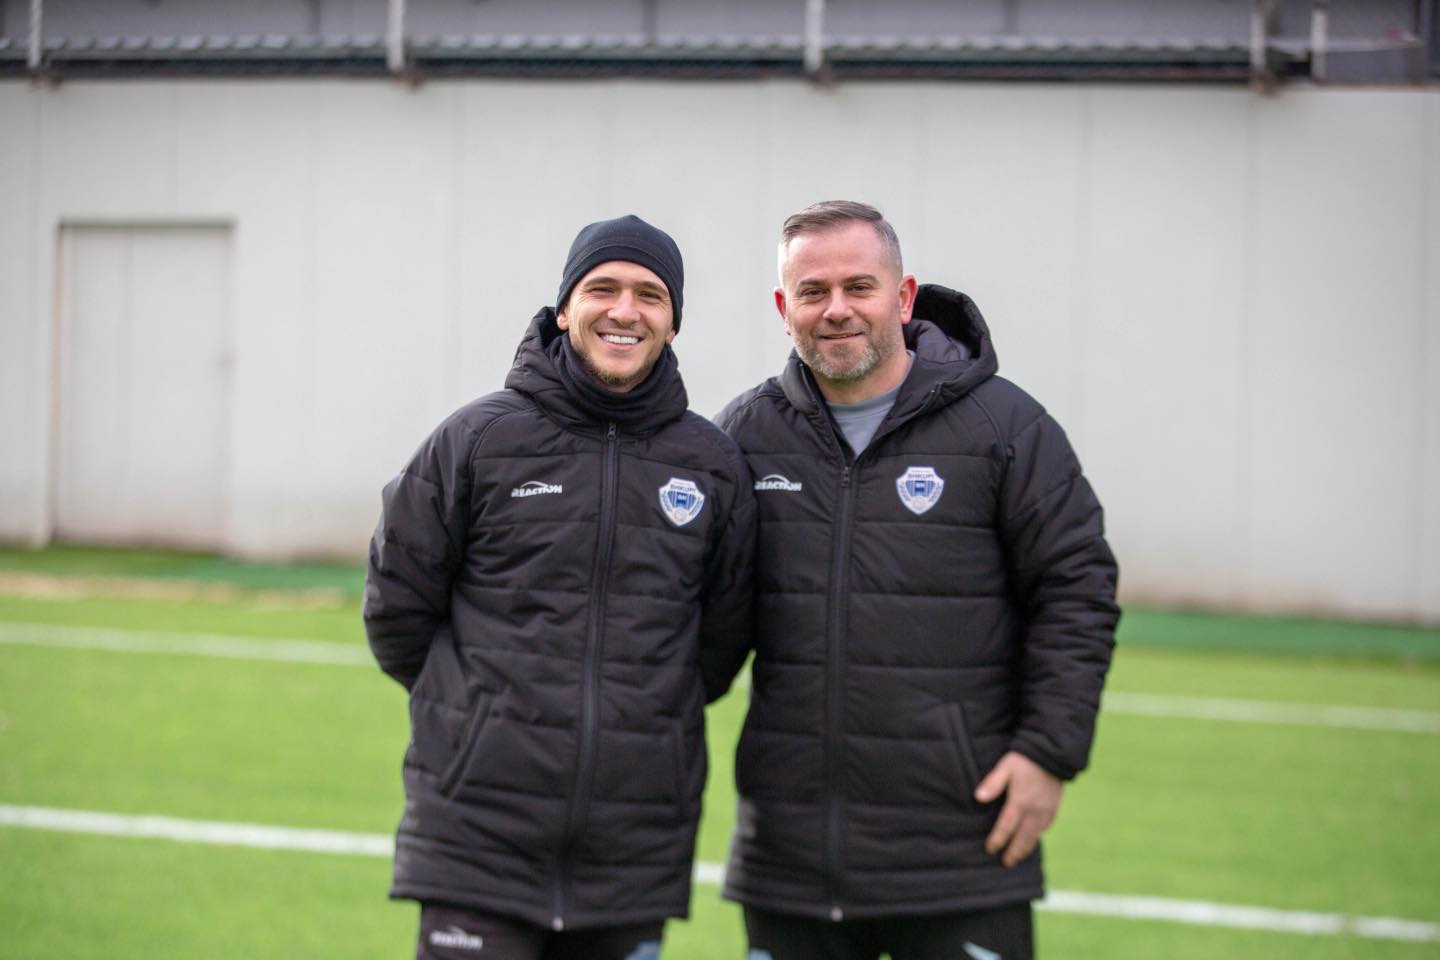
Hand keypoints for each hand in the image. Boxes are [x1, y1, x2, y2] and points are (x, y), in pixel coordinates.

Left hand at [974, 751, 1062, 866]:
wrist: (1052, 754)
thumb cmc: (1024, 760)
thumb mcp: (1005, 767)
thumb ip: (992, 783)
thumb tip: (978, 797)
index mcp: (1020, 801)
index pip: (1006, 827)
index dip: (998, 840)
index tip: (990, 849)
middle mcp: (1034, 810)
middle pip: (1023, 838)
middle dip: (1014, 852)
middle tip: (1005, 863)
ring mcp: (1046, 810)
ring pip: (1036, 836)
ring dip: (1026, 848)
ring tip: (1018, 857)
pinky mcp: (1054, 808)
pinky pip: (1046, 827)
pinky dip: (1038, 837)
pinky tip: (1033, 839)